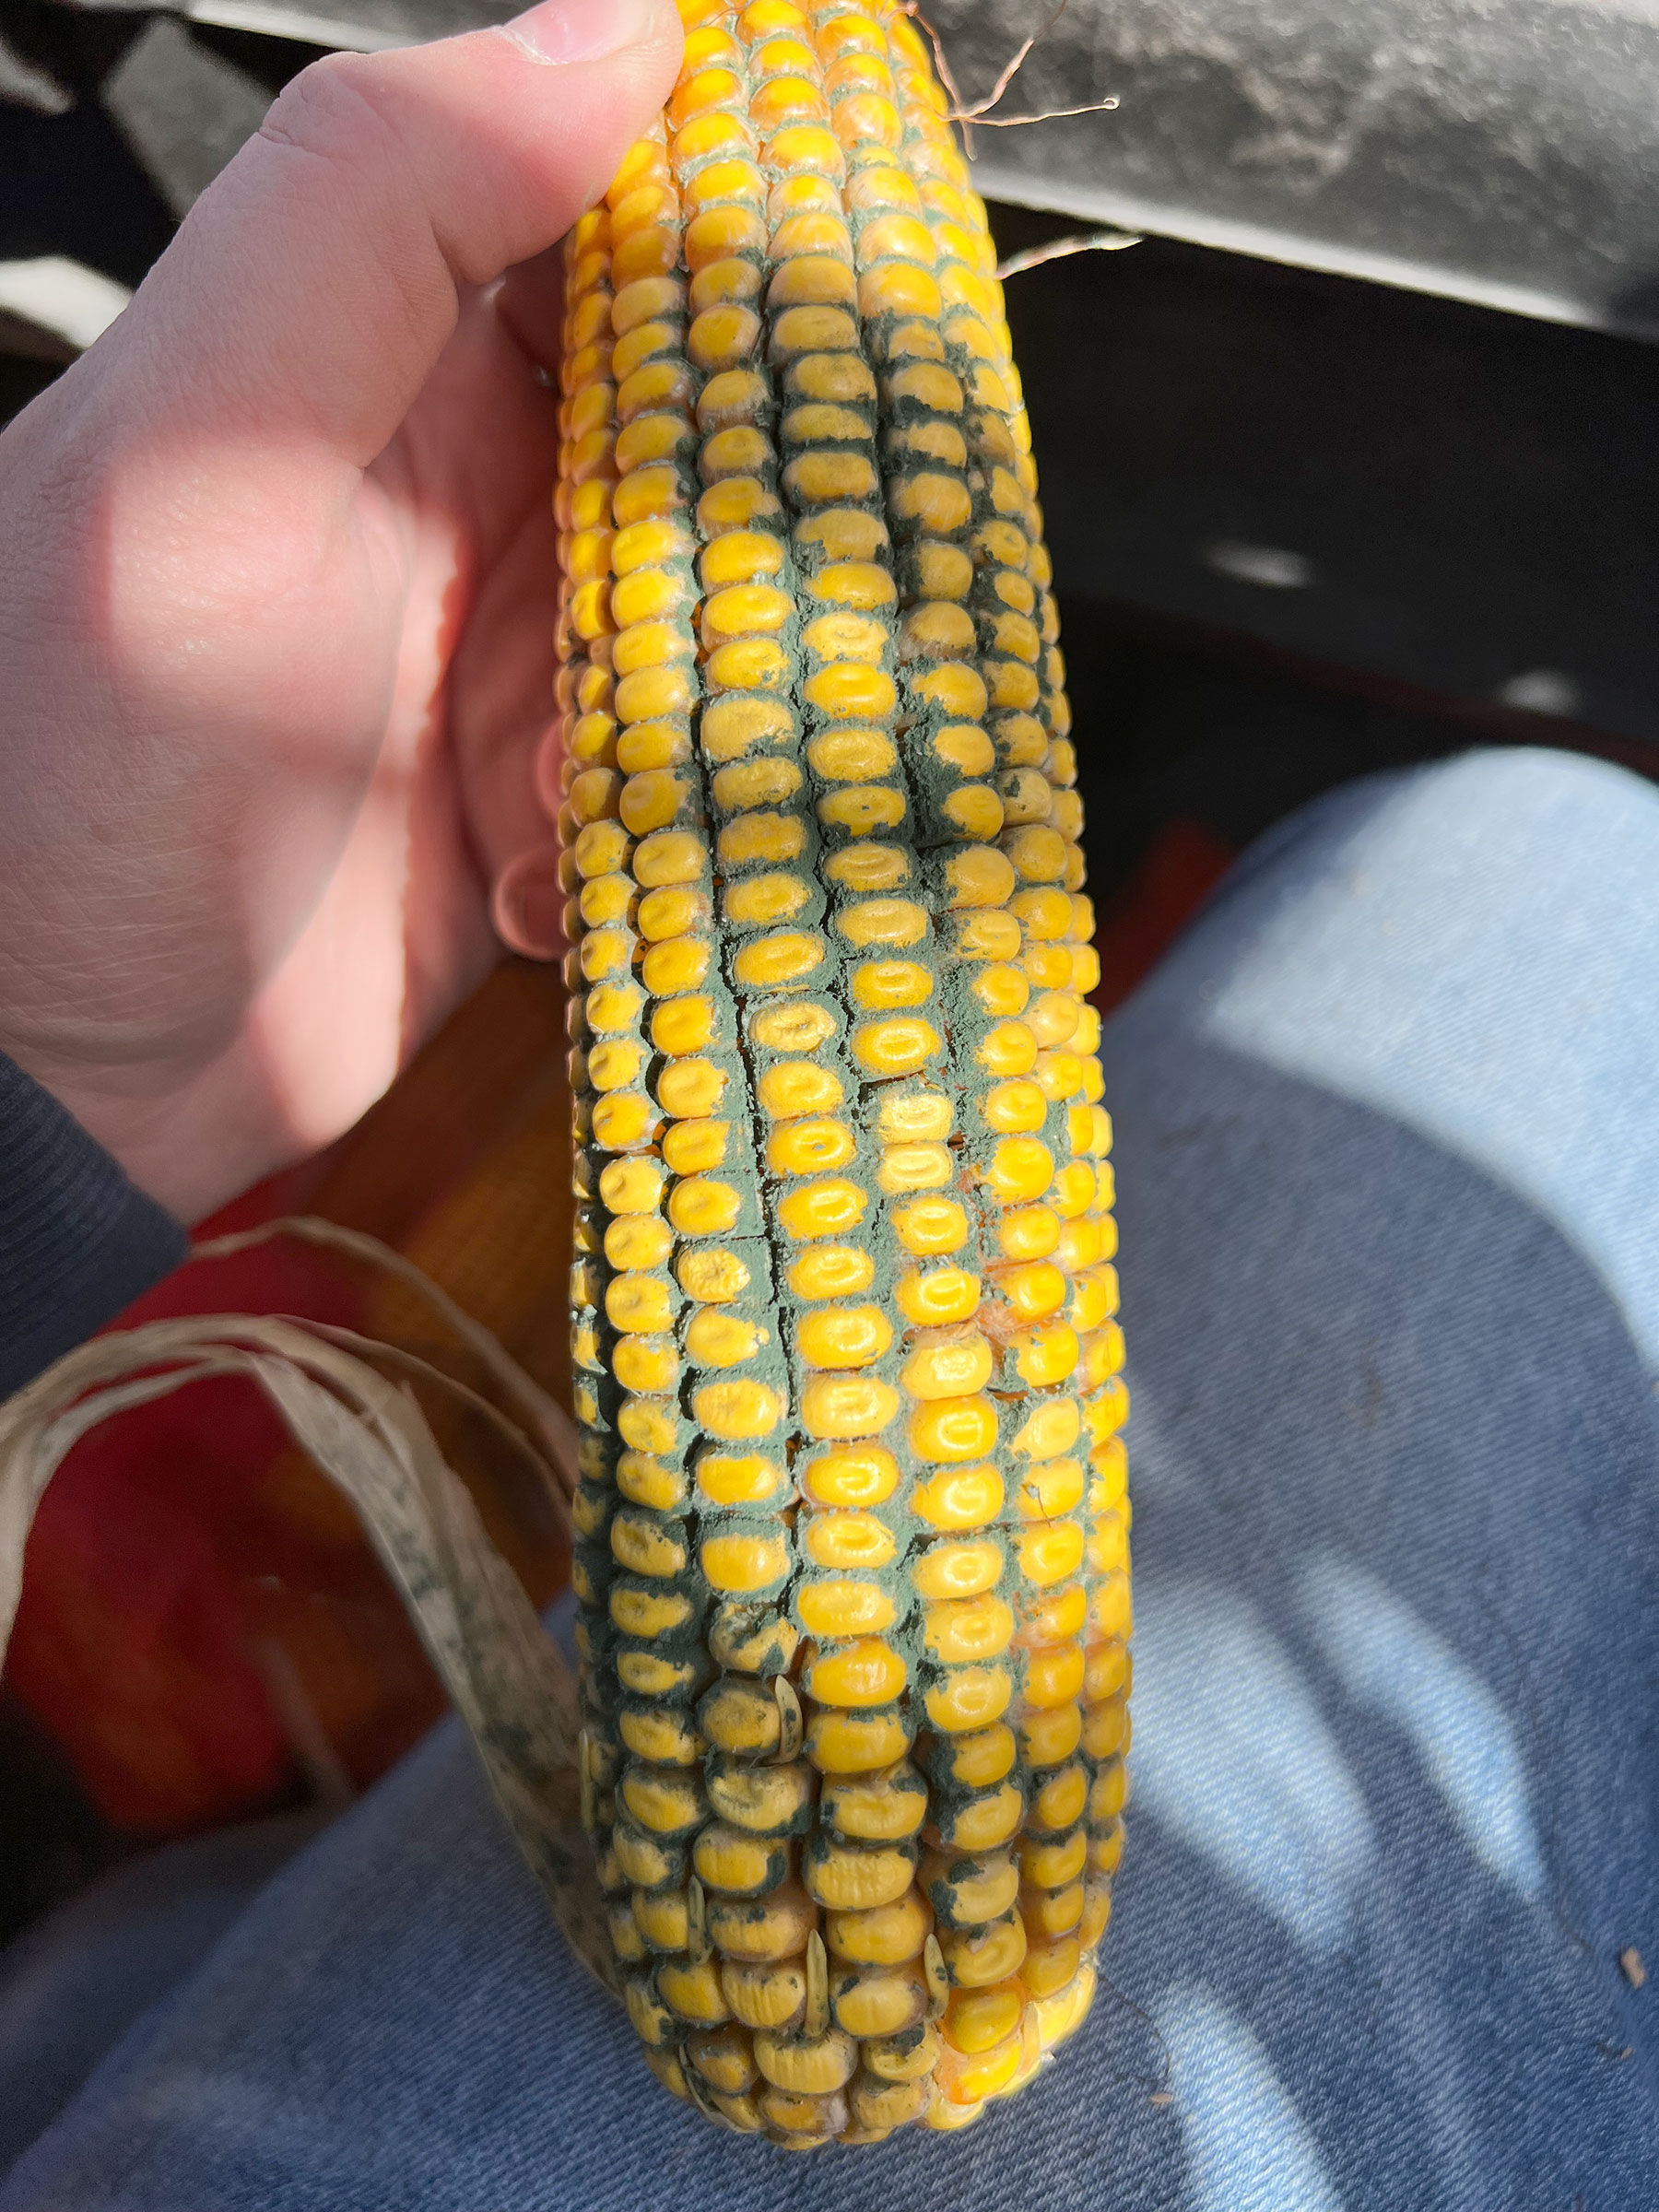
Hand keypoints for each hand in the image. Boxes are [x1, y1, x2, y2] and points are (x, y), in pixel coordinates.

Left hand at [0, 0, 680, 1221]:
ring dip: (717, 705)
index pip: (614, 219)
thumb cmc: (63, 773)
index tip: (879, 270)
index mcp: (380, 359)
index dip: (754, 224)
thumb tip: (613, 35)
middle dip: (775, 510)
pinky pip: (689, 784)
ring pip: (728, 623)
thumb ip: (368, 217)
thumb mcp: (193, 457)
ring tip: (606, 780)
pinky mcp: (547, 815)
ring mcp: (515, 665)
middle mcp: (467, 497)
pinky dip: (669, 832)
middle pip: (710, 434)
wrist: (47, 1078)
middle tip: (783, 588)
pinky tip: (561, 879)